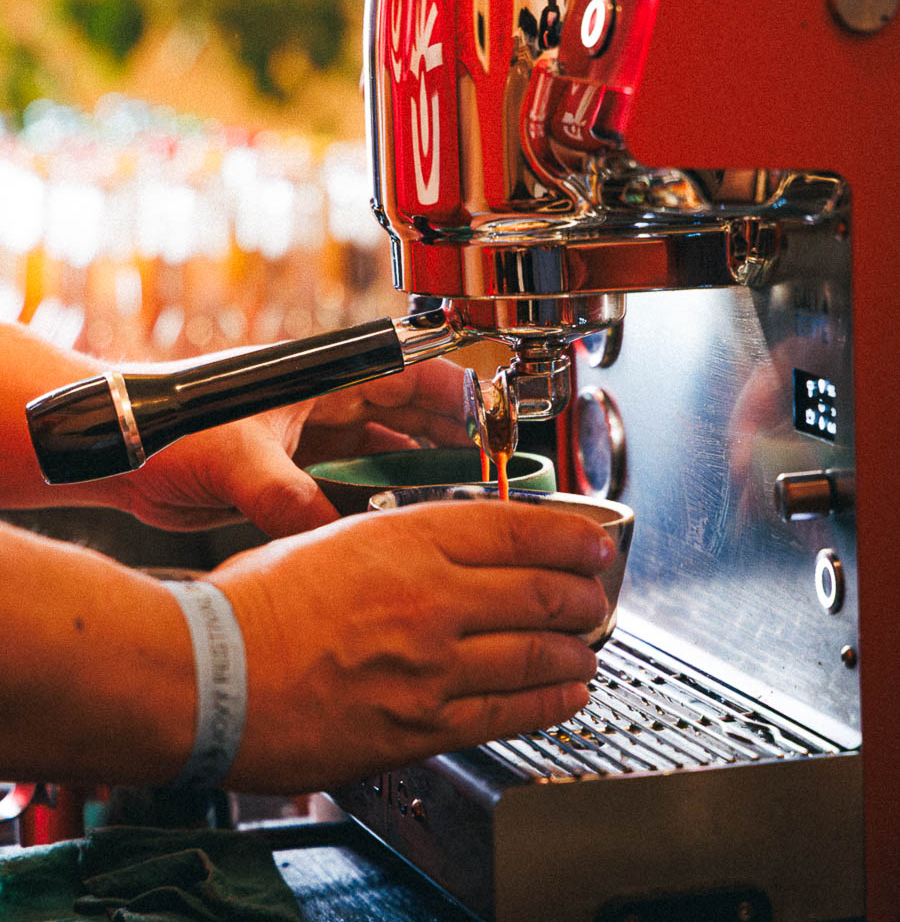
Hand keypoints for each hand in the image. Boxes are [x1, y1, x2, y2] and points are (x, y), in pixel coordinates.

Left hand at [118, 359, 468, 536]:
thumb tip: (328, 539)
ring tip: (457, 508)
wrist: (117, 454)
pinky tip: (399, 531)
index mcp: (321, 378)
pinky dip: (376, 507)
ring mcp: (309, 442)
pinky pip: (351, 490)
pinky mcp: (292, 477)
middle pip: (407, 419)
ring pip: (383, 456)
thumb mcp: (235, 458)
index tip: (493, 428)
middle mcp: (323, 406)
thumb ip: (285, 497)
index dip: (456, 398)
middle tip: (489, 478)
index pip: (409, 375)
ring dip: (416, 478)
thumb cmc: (165, 426)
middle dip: (449, 444)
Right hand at [210, 499, 614, 792]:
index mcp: (404, 536)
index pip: (516, 526)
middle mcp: (429, 596)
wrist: (205, 675)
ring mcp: (429, 665)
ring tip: (589, 649)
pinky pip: (507, 713)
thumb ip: (394, 543)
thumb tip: (443, 551)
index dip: (571, 535)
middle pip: (540, 589)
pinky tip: (569, 695)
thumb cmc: (249, 603)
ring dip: (577, 650)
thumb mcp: (328, 538)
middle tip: (598, 595)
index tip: (593, 542)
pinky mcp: (419, 726)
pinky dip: (550, 703)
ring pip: (536, 653)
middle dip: (584, 594)